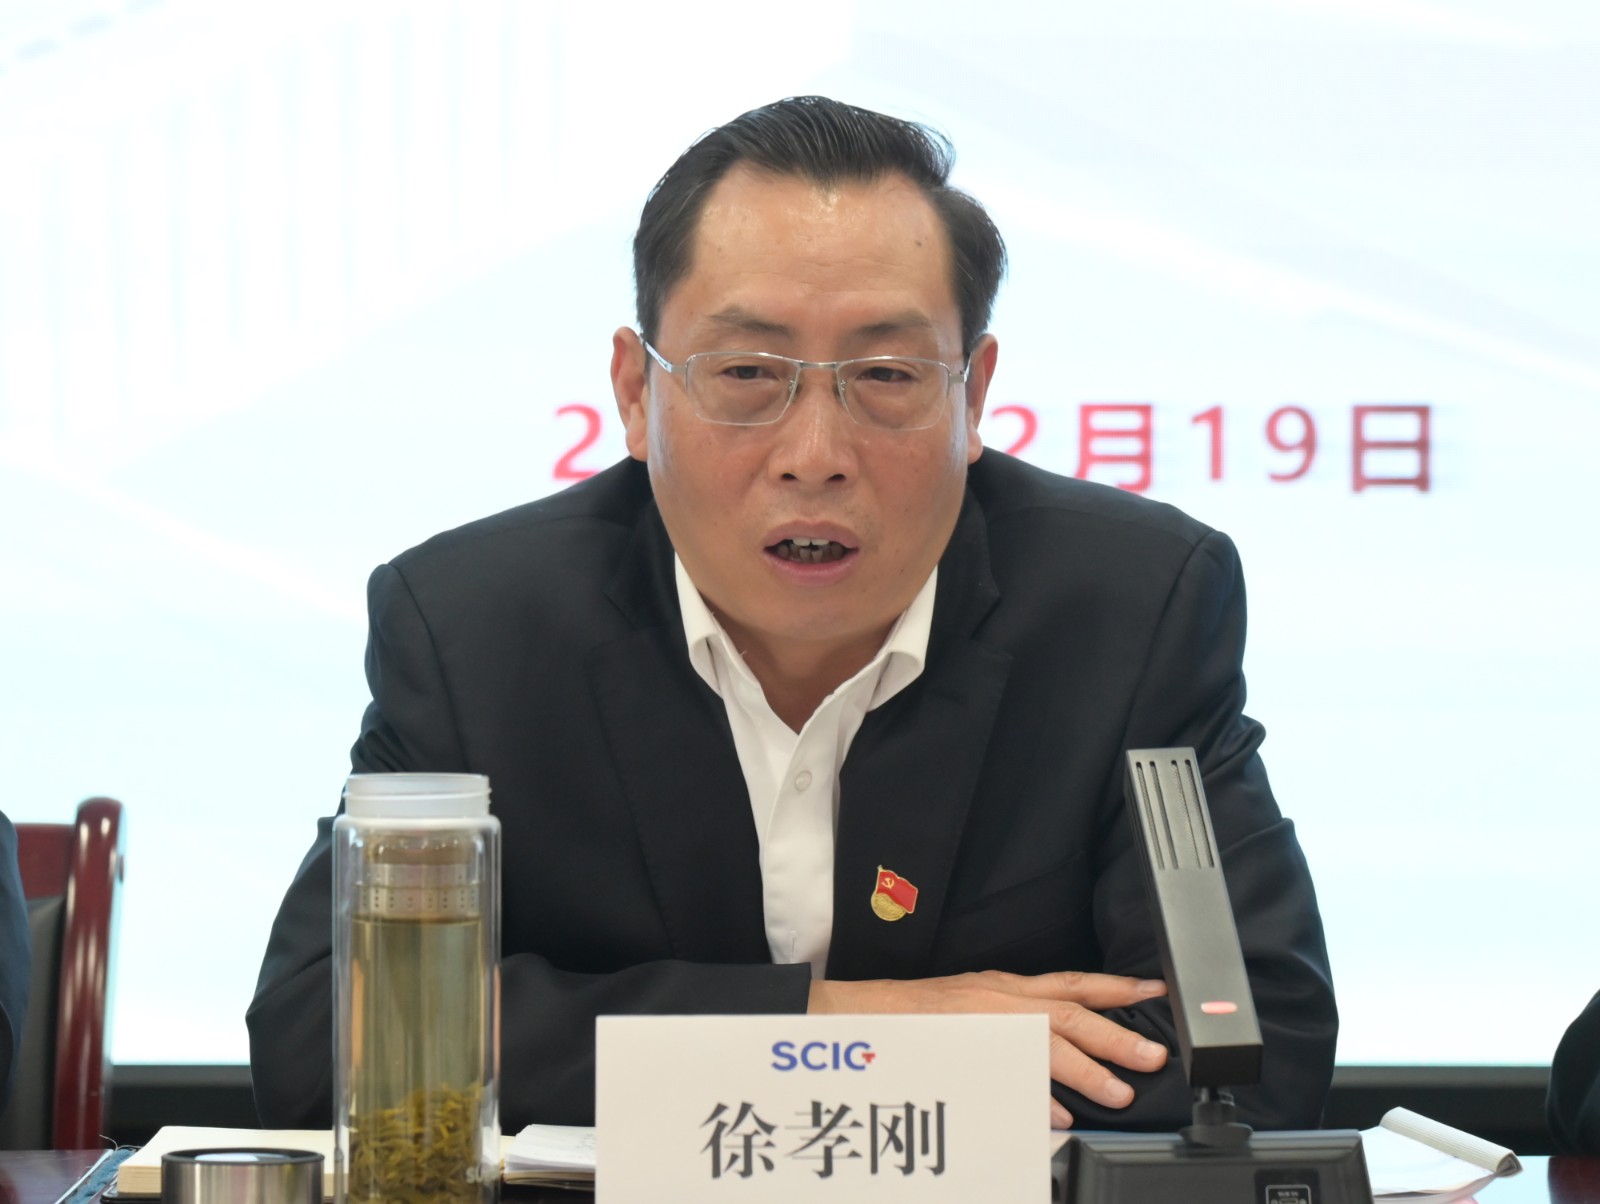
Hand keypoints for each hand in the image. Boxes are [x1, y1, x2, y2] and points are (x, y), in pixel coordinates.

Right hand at [808, 970, 1167, 1127]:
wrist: (859, 1018)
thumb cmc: (915, 1017)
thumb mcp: (972, 1004)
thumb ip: (1015, 1021)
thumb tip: (1061, 1055)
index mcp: (1004, 987)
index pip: (1072, 983)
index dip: (1117, 987)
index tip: (1155, 992)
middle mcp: (999, 999)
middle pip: (1069, 1013)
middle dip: (1115, 1034)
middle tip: (1152, 1055)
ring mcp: (984, 1025)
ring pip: (1047, 1042)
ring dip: (1087, 1070)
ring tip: (1117, 1093)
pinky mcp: (966, 1051)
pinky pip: (1011, 1076)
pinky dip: (1040, 1097)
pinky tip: (1061, 1116)